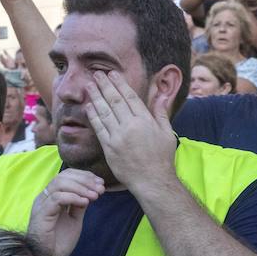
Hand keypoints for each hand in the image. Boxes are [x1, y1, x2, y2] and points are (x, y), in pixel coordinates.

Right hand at [29, 169, 103, 255]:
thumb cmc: (59, 243)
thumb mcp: (74, 220)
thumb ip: (79, 205)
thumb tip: (90, 192)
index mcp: (51, 198)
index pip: (66, 176)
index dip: (84, 176)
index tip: (101, 183)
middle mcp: (44, 198)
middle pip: (63, 176)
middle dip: (85, 180)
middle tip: (101, 188)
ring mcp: (41, 205)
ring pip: (59, 183)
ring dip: (81, 187)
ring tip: (95, 196)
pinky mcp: (41, 214)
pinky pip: (57, 198)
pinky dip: (73, 197)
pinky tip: (86, 202)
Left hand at [85, 71, 177, 192]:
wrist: (152, 181)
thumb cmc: (162, 158)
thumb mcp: (167, 133)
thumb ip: (161, 112)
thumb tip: (161, 95)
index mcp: (145, 121)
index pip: (130, 97)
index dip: (120, 84)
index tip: (113, 74)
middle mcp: (131, 126)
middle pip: (115, 101)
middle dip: (105, 85)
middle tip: (98, 74)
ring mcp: (118, 137)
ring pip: (105, 112)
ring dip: (96, 97)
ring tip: (89, 85)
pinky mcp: (109, 148)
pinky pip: (99, 128)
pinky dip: (93, 116)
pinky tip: (89, 106)